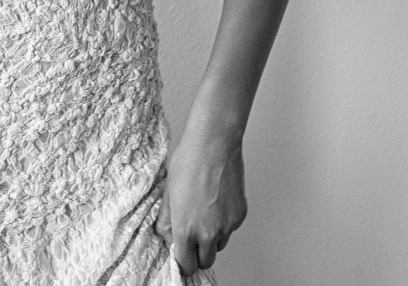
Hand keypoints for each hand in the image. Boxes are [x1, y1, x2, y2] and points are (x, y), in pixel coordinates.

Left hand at [153, 123, 247, 275]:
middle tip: (192, 235)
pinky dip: (224, 222)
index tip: (181, 253)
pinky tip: (216, 200)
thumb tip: (167, 234)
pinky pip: (230, 228)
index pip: (186, 264)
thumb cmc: (189, 161)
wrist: (214, 144)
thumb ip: (166, 219)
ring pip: (219, 245)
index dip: (182, 261)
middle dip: (198, 253)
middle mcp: (209, 232)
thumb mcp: (168, 191)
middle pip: (205, 261)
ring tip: (204, 211)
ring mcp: (227, 225)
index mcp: (186, 228)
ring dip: (211, 237)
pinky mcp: (240, 215)